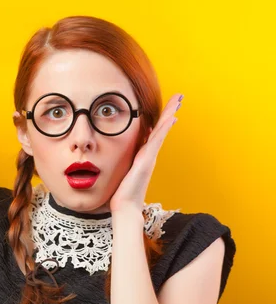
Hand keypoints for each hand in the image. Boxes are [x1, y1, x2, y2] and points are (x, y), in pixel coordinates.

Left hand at [108, 93, 182, 213]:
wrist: (124, 206)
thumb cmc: (123, 191)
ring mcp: (149, 157)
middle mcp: (149, 154)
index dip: (162, 119)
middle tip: (180, 96)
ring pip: (162, 131)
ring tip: (178, 101)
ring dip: (170, 114)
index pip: (155, 132)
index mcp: (144, 155)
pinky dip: (164, 129)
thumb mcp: (124, 170)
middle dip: (170, 111)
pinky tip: (171, 118)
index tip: (170, 106)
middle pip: (162, 128)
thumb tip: (127, 149)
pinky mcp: (146, 161)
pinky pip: (156, 142)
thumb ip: (128, 160)